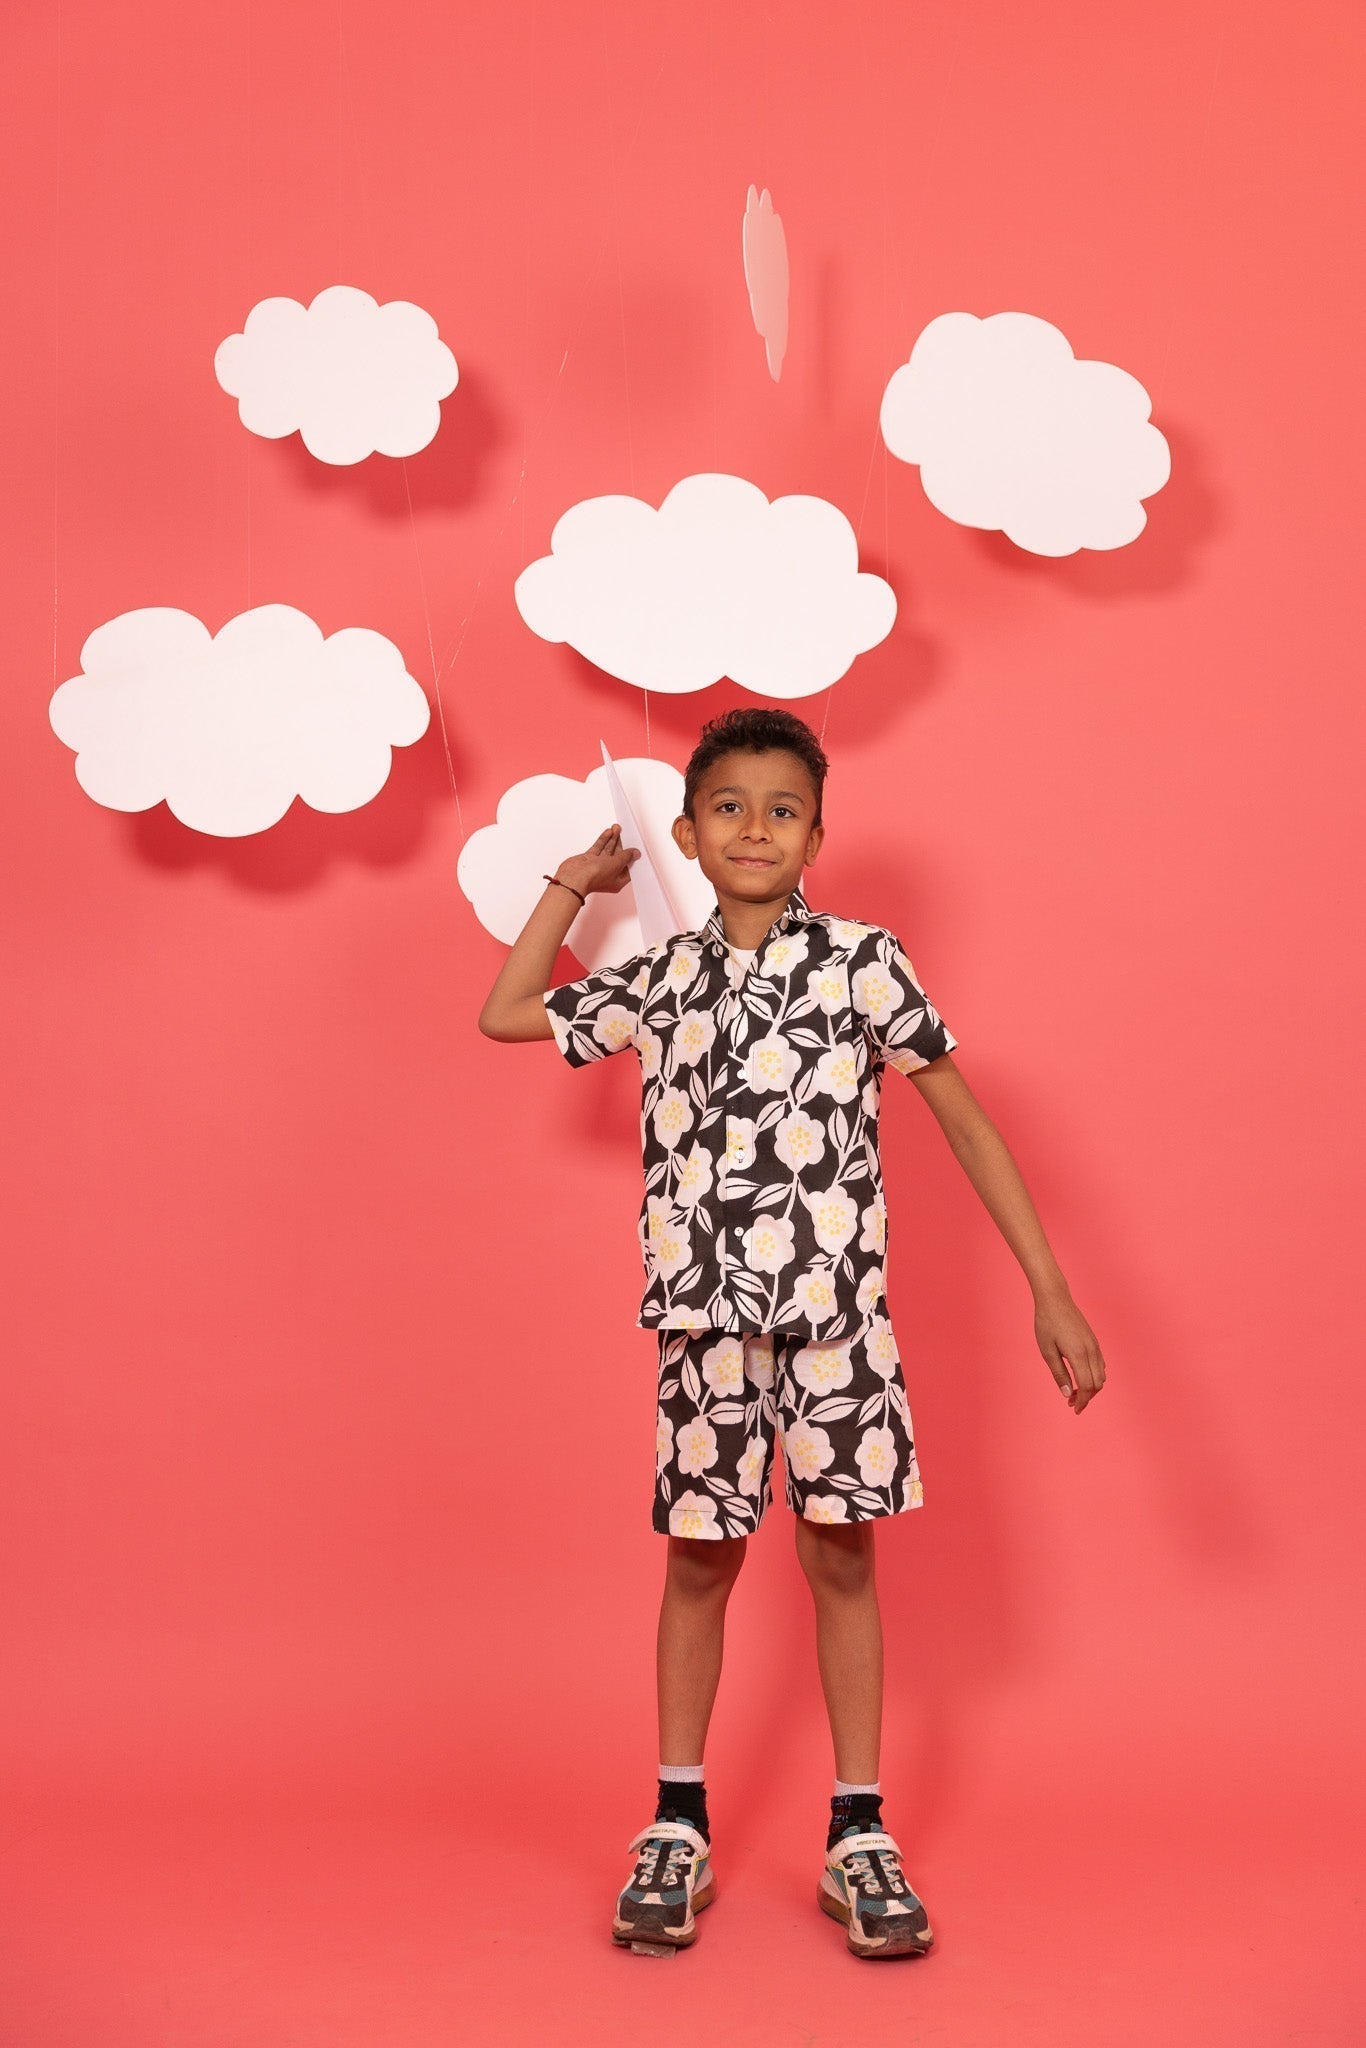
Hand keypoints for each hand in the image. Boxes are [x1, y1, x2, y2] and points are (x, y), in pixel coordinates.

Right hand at [555, 824, 638, 899]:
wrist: (575, 877)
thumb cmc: (594, 877)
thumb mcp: (616, 864)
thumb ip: (626, 857)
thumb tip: (635, 853)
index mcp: (617, 881)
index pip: (627, 868)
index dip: (631, 857)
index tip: (635, 847)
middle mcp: (607, 874)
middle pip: (617, 857)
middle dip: (621, 844)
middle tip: (624, 832)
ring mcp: (597, 866)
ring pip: (607, 850)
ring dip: (612, 839)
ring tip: (617, 828)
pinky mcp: (588, 859)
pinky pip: (598, 848)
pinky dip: (603, 840)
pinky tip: (608, 832)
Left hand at [1034, 1290, 1106, 1413]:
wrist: (1055, 1299)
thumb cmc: (1047, 1324)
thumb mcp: (1047, 1351)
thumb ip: (1059, 1374)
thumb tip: (1067, 1394)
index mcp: (1078, 1354)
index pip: (1087, 1386)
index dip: (1082, 1401)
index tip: (1074, 1409)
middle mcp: (1091, 1351)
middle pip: (1098, 1384)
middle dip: (1087, 1397)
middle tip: (1071, 1402)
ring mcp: (1095, 1345)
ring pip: (1102, 1375)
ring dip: (1091, 1387)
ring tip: (1074, 1391)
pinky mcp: (1094, 1341)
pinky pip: (1100, 1364)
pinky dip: (1094, 1375)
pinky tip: (1080, 1376)